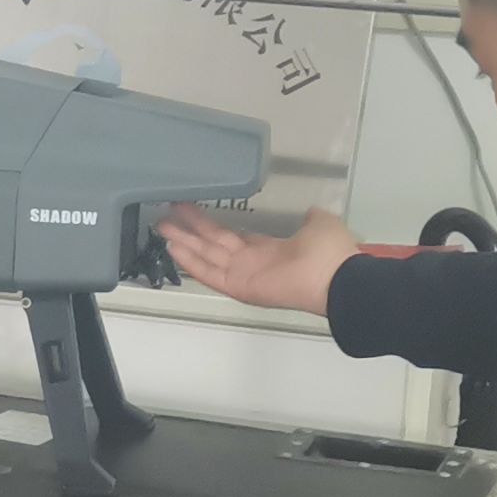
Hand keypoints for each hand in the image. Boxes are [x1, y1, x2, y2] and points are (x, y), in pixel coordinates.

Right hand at [161, 204, 361, 317]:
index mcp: (270, 249)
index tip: (196, 212)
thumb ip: (309, 217)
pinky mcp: (238, 286)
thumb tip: (309, 210)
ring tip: (161, 226)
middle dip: (191, 229)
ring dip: (184, 242)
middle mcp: (252, 262)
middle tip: (167, 214)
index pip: (234, 238)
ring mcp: (243, 274)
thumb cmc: (329, 251)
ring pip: (206, 256)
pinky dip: (191, 262)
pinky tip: (173, 247)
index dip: (213, 226)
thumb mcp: (320, 224)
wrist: (335, 278)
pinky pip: (210, 273)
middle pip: (213, 244)